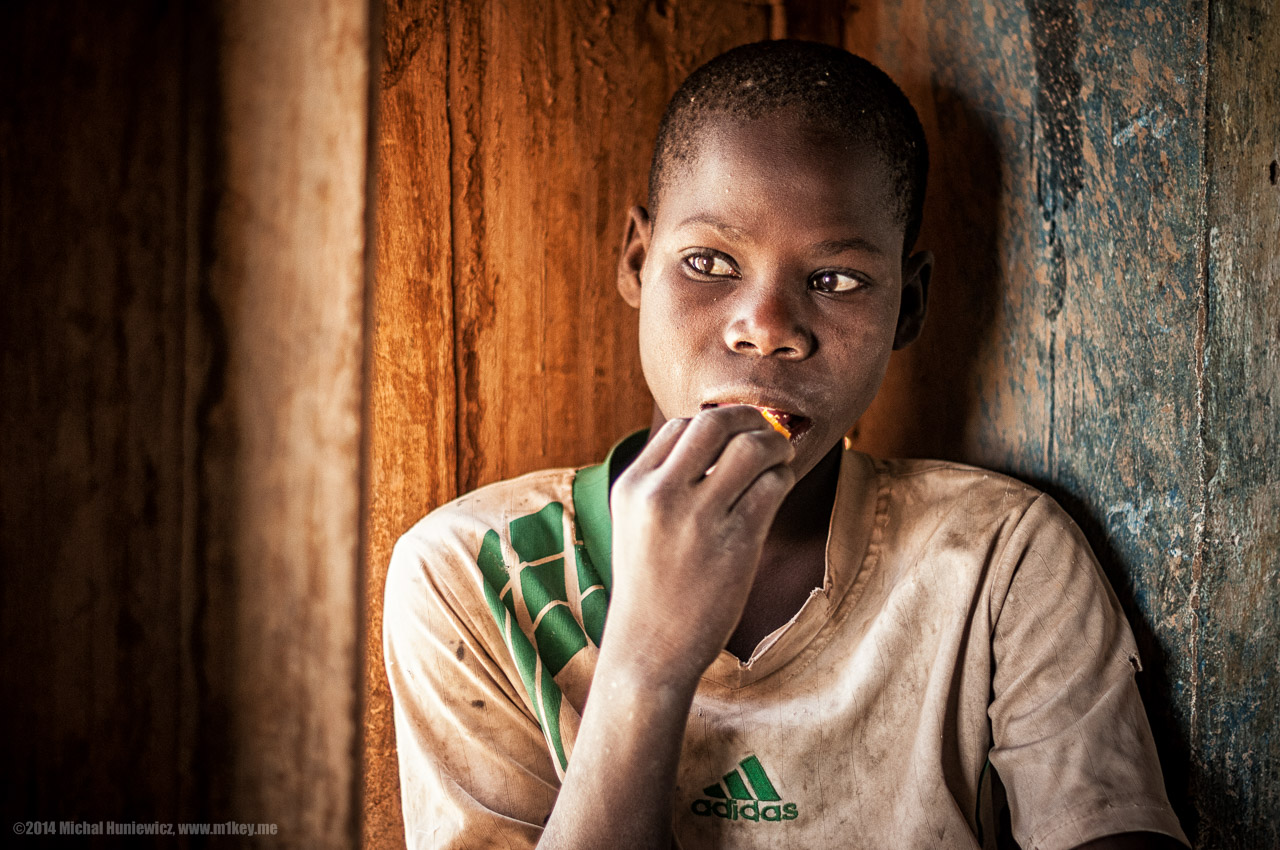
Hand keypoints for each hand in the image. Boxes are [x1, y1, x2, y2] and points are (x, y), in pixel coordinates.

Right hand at [604, 406, 796, 686]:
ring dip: (774, 445)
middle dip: (749, 419)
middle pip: (715, 422)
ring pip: (751, 448)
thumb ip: (663, 483)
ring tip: (780, 460)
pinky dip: (783, 478)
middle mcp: (660, 495)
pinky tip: (779, 488)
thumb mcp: (636, 525)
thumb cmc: (650, 587)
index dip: (716, 424)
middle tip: (766, 432)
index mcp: (632, 486)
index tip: (734, 437)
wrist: (649, 651)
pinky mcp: (735, 542)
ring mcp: (697, 518)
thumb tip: (718, 442)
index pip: (681, 425)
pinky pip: (772, 486)